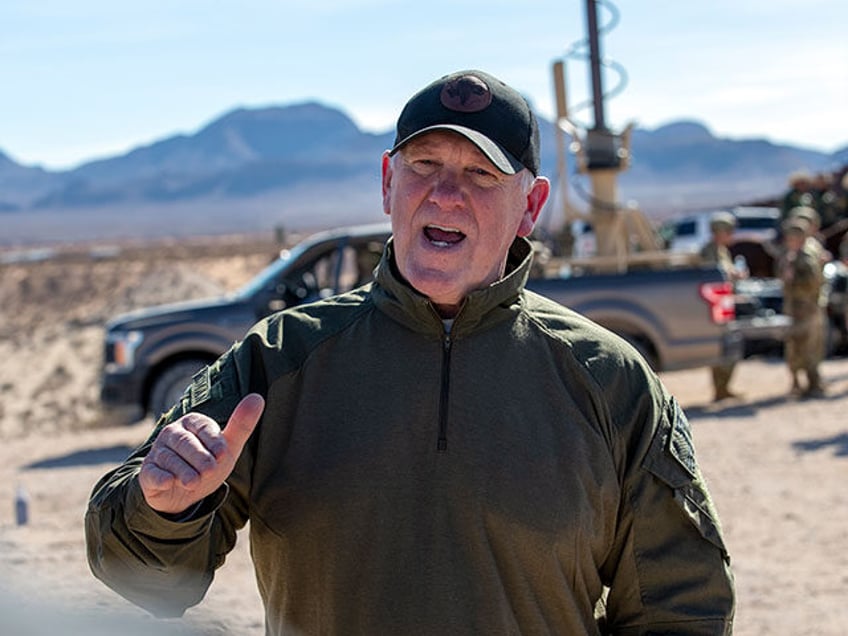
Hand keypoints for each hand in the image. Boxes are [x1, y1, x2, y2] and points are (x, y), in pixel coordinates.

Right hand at [139, 393, 264, 514]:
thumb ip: (241, 425)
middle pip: (184, 442)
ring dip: (183, 470)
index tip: (223, 454)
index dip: (214, 441)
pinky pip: (151, 473)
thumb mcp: (227, 448)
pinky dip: (160, 477)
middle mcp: (172, 434)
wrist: (186, 494)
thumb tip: (258, 397)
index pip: (202, 427)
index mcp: (192, 423)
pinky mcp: (148, 472)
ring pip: (169, 458)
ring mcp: (158, 453)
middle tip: (210, 471)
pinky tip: (168, 482)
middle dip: (199, 457)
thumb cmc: (208, 464)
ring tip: (194, 482)